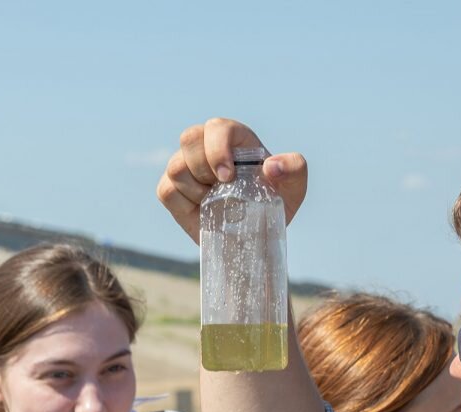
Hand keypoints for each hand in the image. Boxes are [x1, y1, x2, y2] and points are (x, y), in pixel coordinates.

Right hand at [156, 117, 307, 243]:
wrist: (255, 233)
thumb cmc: (274, 202)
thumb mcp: (294, 187)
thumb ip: (294, 169)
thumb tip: (271, 166)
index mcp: (233, 138)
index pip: (216, 128)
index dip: (217, 149)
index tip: (227, 177)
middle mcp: (206, 147)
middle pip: (189, 138)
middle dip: (203, 166)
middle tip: (221, 189)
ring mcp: (186, 167)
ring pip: (175, 167)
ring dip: (196, 190)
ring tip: (216, 202)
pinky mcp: (172, 190)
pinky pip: (166, 190)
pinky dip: (183, 203)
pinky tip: (203, 210)